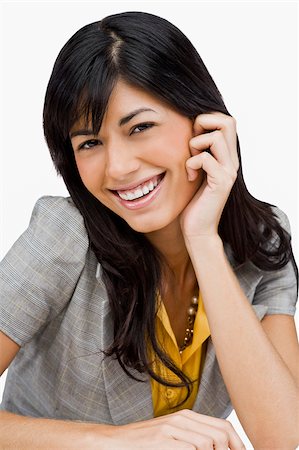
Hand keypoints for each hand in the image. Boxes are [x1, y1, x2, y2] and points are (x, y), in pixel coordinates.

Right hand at [101, 409, 244, 448]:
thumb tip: (216, 447)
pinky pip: (192, 449)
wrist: (117, 442)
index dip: (238, 443)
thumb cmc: (146, 442)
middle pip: (221, 434)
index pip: (223, 426)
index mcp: (187, 416)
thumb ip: (193, 438)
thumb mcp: (172, 435)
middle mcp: (182, 419)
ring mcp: (173, 429)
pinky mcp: (164, 440)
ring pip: (209, 443)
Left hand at [180, 112, 238, 238]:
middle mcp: (232, 161)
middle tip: (192, 143)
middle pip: (228, 121)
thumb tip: (189, 129)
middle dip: (203, 124)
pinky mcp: (221, 183)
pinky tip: (190, 176)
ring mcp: (228, 171)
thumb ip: (199, 151)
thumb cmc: (193, 201)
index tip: (193, 137)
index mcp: (227, 156)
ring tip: (190, 162)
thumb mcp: (196, 170)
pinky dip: (191, 163)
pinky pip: (204, 158)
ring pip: (216, 137)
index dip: (207, 120)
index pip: (227, 120)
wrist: (198, 229)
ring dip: (195, 145)